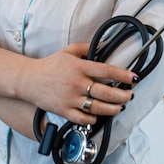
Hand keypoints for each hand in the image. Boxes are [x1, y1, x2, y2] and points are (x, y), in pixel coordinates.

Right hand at [20, 43, 136, 125]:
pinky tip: (99, 115)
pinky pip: (83, 118)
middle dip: (122, 95)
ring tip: (120, 107)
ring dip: (113, 109)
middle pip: (106, 92)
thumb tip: (104, 44)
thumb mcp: (69, 51)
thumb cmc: (50, 65)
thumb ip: (87, 47)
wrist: (30, 79)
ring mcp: (71, 99)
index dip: (123, 75)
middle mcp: (77, 83)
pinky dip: (94, 118)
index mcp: (79, 67)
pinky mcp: (64, 111)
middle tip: (130, 95)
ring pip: (98, 108)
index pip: (106, 71)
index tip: (133, 78)